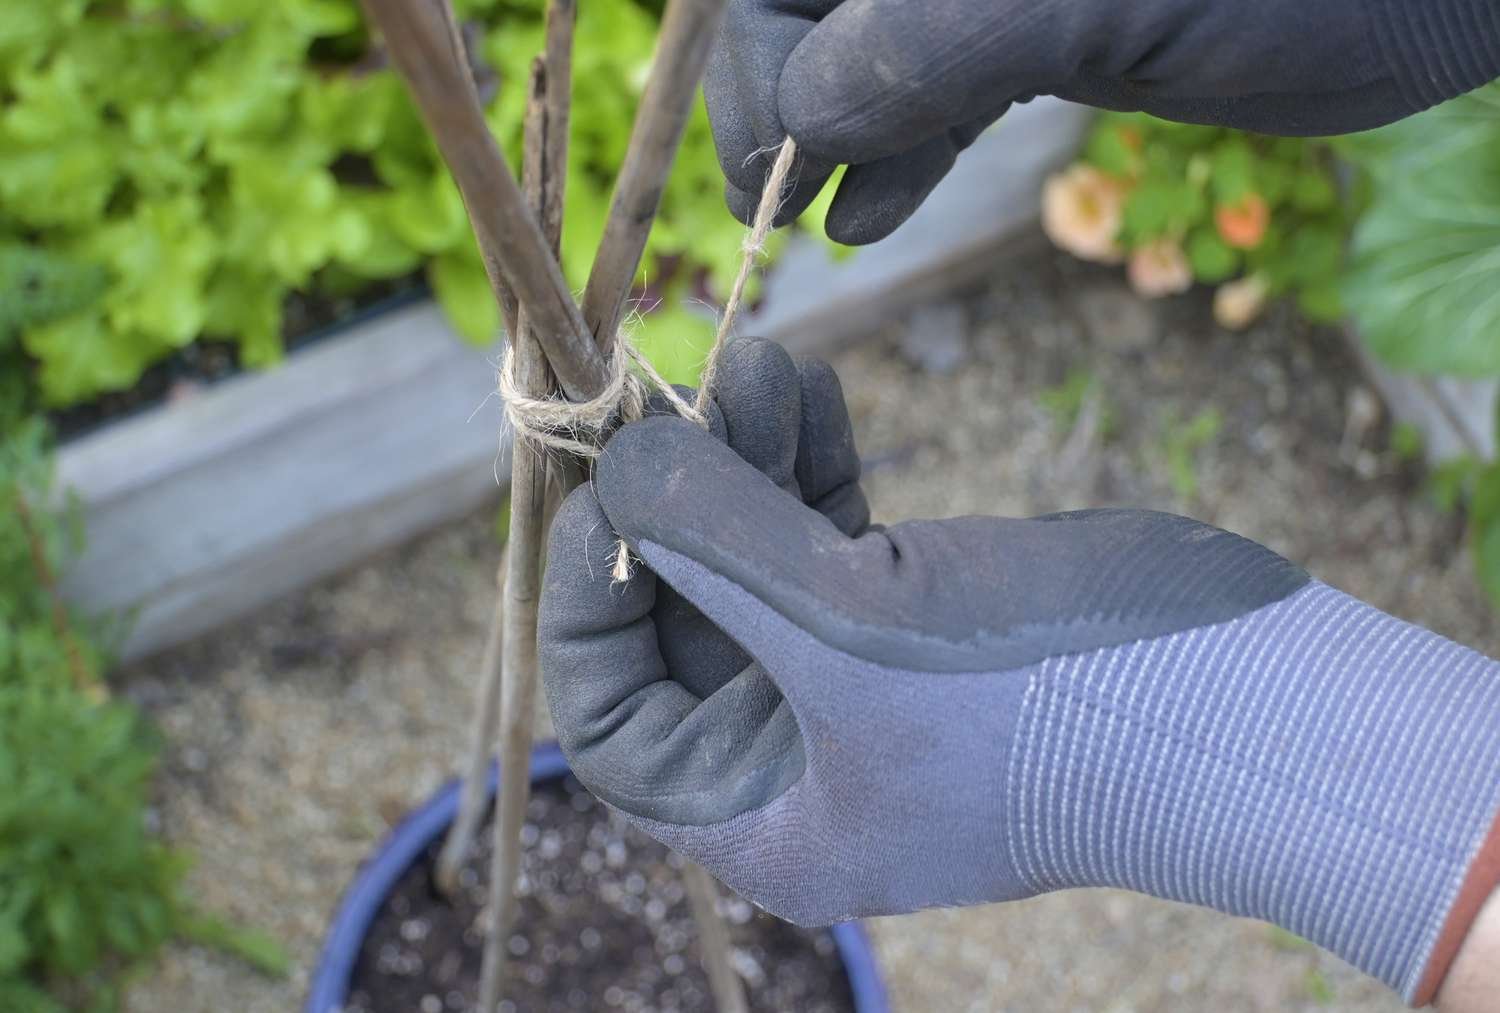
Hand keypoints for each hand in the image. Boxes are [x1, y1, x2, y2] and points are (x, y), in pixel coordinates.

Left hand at [540, 337, 1499, 1006]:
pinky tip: (804, 387)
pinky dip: (814, 467)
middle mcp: (798, 764)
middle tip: (677, 393)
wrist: (1251, 703)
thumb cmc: (1048, 699)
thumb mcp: (850, 621)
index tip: (610, 491)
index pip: (613, 723)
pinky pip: (829, 546)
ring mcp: (859, 693)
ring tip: (753, 359)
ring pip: (759, 568)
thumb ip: (715, 540)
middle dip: (679, 501)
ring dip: (748, 460)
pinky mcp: (917, 630)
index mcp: (764, 819)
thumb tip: (619, 462)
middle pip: (683, 625)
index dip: (592, 603)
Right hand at [708, 0, 1499, 242]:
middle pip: (810, 8)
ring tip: (818, 219)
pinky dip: (896, 148)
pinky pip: (931, 83)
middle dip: (785, 98)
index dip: (758, 55)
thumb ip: (926, 43)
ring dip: (832, 134)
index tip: (772, 164)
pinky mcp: (1043, 25)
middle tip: (779, 201)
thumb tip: (805, 122)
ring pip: (865, 51)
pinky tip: (871, 209)